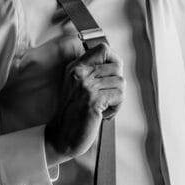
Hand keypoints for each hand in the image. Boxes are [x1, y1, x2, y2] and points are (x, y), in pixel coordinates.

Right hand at [45, 42, 124, 163]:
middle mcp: (80, 73)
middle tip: (107, 97)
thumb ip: (93, 71)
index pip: (103, 49)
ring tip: (104, 107)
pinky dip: (116, 107)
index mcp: (75, 67)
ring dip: (117, 98)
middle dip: (117, 84)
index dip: (114, 60)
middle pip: (117, 67)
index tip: (113, 74)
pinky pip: (119, 96)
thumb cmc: (73, 113)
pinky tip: (104, 114)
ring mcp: (86, 86)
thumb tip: (117, 64)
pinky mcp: (93, 99)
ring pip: (120, 82)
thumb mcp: (78, 85)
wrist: (63, 135)